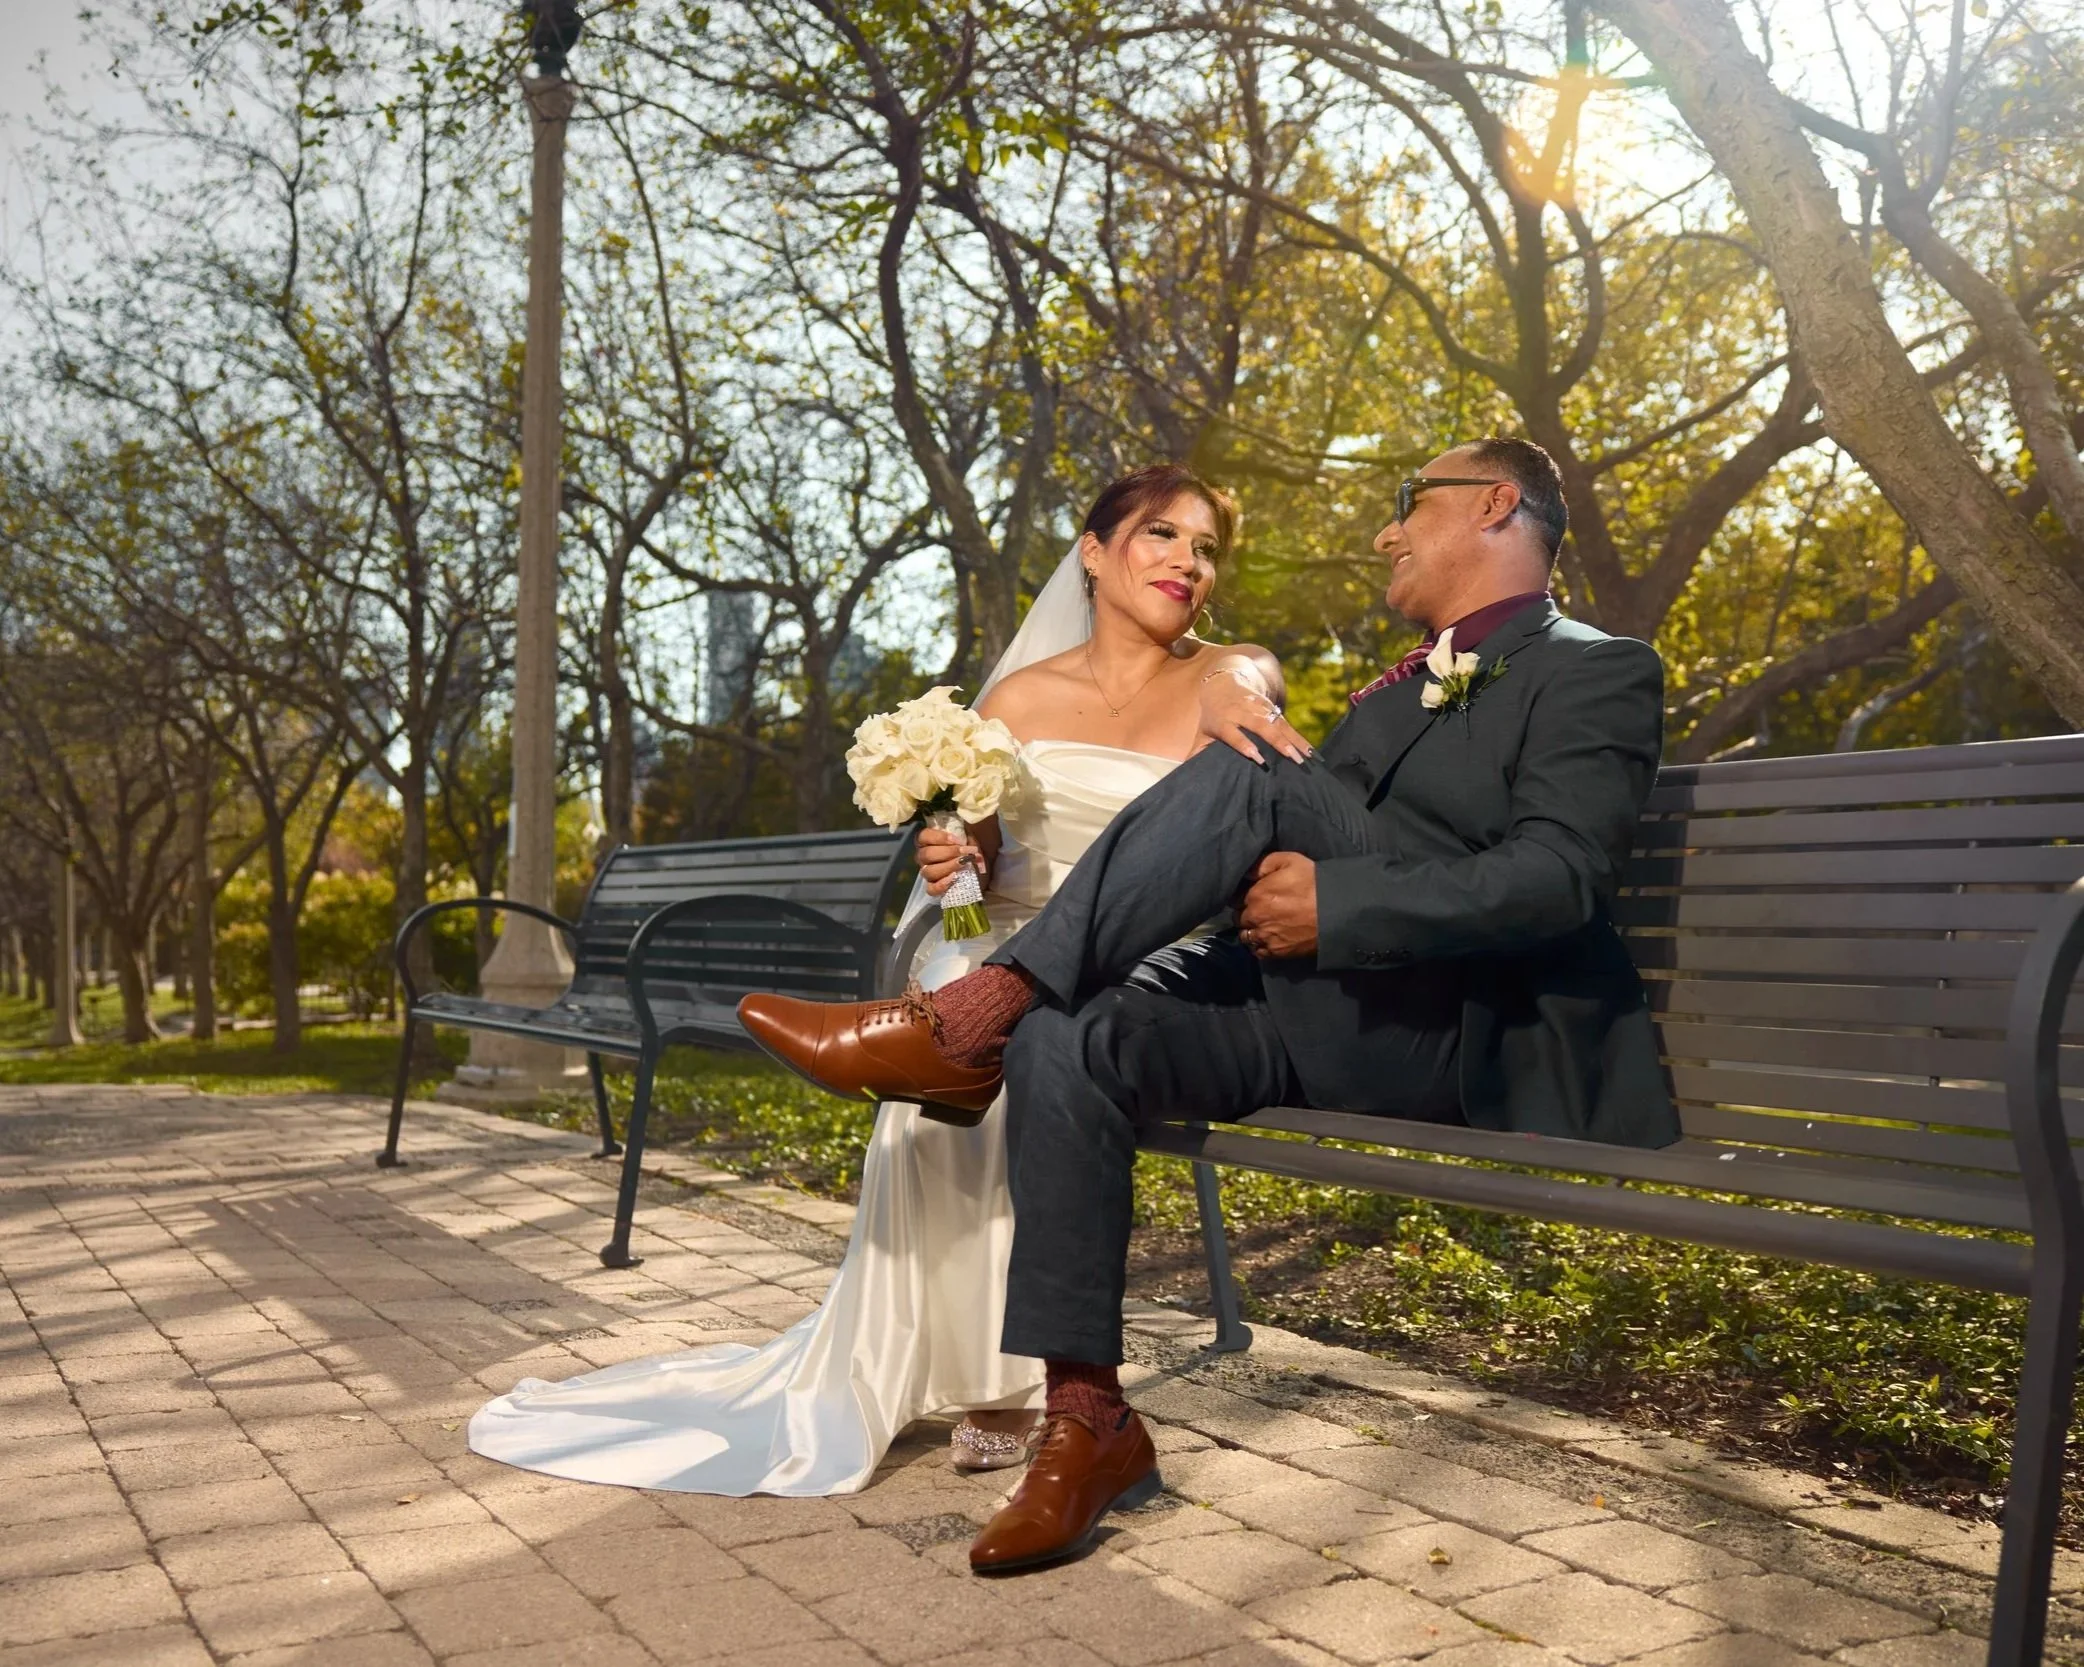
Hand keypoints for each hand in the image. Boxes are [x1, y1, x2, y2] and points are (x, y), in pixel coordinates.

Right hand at [916, 823, 990, 896]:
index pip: (924, 835)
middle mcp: (924, 856)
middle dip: (948, 852)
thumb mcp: (971, 839)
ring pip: (928, 871)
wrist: (980, 870)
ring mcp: (927, 872)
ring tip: (963, 864)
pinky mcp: (933, 887)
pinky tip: (953, 878)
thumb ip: (969, 840)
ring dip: (947, 866)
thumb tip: (972, 848)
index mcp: (929, 840)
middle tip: (965, 852)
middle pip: (926, 854)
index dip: (938, 837)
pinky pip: (931, 889)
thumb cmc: (970, 849)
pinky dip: (941, 885)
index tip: (956, 840)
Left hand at [1195, 661, 1311, 766]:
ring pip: (1278, 724)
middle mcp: (1242, 712)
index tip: (1256, 756)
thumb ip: (1196, 754)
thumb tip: (1183, 777)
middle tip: (1291, 758)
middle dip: (1276, 742)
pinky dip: (1299, 737)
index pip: (1233, 733)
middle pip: (1261, 726)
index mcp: (1222, 720)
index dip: (1244, 744)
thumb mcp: (1202, 733)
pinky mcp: (1271, 709)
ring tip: (1306, 758)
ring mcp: (1259, 708)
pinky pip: (1287, 724)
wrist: (1225, 682)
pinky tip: (1311, 752)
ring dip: (1293, 740)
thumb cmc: (1212, 717)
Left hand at [1236, 852, 1317, 958]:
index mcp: (1255, 895)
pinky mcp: (1276, 952)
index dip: (1243, 896)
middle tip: (1259, 910)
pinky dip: (1259, 946)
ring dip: (1250, 930)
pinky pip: (1257, 951)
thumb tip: (1245, 873)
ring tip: (1263, 925)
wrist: (1337, 912)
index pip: (1235, 898)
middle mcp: (1255, 918)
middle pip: (1239, 918)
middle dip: (1246, 913)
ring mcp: (1265, 937)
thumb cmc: (1314, 883)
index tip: (1252, 895)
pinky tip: (1267, 939)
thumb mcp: (1289, 861)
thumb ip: (1262, 864)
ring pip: (1246, 936)